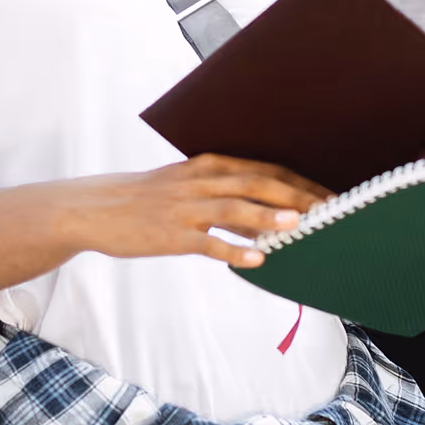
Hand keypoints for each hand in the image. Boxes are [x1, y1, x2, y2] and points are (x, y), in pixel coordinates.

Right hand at [62, 153, 332, 268]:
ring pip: (233, 208)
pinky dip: (233, 250)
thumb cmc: (147, 197)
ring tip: (299, 224)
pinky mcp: (171, 235)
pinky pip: (207, 243)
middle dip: (295, 195)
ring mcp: (186, 208)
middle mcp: (200, 181)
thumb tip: (264, 212)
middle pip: (256, 183)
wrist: (96, 207)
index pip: (262, 168)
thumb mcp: (187, 184)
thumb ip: (224, 196)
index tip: (328, 192)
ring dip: (268, 216)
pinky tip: (256, 260)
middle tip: (328, 207)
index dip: (297, 180)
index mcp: (207, 165)